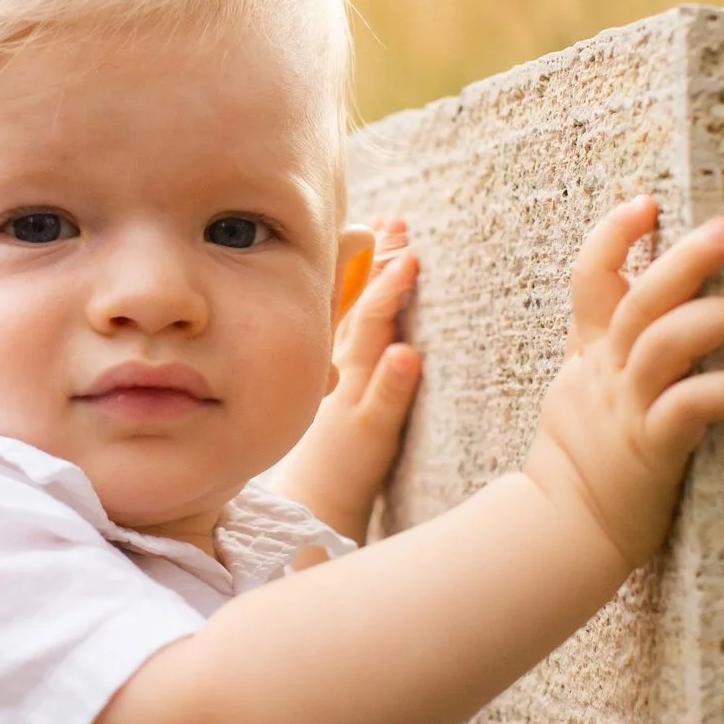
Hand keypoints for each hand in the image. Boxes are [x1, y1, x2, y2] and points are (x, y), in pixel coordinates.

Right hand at [267, 217, 423, 540]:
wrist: (313, 505)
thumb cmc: (334, 445)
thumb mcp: (338, 386)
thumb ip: (352, 344)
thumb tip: (378, 310)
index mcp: (335, 354)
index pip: (347, 295)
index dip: (362, 255)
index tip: (381, 218)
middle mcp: (341, 368)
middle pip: (358, 303)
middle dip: (375, 259)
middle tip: (396, 221)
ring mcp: (351, 399)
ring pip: (368, 341)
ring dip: (386, 300)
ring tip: (409, 263)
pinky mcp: (366, 436)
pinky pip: (380, 407)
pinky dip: (393, 381)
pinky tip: (409, 356)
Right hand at [522, 198, 723, 568]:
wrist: (564, 530)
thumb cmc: (586, 460)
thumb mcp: (582, 389)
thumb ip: (606, 344)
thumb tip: (656, 301)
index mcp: (590, 353)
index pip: (590, 278)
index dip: (614, 235)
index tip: (648, 202)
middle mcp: (606, 372)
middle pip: (641, 299)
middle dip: (685, 258)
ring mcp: (626, 408)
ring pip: (666, 345)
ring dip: (719, 320)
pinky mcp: (650, 449)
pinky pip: (690, 408)